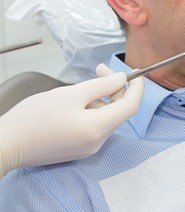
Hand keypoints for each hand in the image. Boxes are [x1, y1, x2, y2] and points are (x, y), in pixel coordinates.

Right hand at [0, 64, 142, 177]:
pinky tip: (77, 100)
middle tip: (100, 69)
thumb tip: (123, 79)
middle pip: (119, 110)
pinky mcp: (78, 149)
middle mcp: (98, 142)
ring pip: (106, 117)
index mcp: (99, 128)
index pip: (131, 106)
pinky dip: (93, 109)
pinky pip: (95, 125)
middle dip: (114, 88)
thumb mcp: (72, 94)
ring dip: (102, 97)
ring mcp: (88, 148)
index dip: (137, 87)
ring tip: (84, 85)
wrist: (7, 144)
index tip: (136, 71)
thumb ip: (102, 86)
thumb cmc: (36, 116)